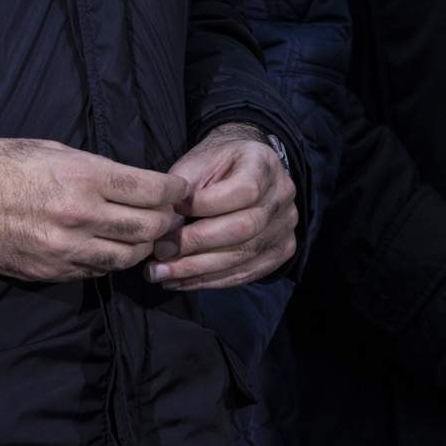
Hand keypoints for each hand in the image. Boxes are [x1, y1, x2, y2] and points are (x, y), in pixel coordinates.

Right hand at [0, 136, 188, 282]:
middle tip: (167, 215)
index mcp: (85, 177)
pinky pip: (96, 271)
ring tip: (142, 234)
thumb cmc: (8, 163)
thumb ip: (101, 171)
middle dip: (166, 220)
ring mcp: (65, 249)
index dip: (174, 191)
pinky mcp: (50, 271)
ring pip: (127, 256)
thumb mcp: (60, 151)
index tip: (178, 191)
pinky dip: (110, 260)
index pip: (152, 190)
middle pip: (148, 227)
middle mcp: (80, 216)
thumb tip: (138, 185)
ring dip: (141, 245)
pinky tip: (109, 247)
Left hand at [152, 123, 298, 290]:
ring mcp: (286, 226)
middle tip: (159, 253)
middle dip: (196, 244)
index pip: (243, 191)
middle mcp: (283, 195)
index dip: (205, 205)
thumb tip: (165, 234)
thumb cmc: (213, 166)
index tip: (171, 212)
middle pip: (245, 228)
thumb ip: (183, 193)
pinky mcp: (281, 251)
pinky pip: (245, 273)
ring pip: (243, 255)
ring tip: (161, 273)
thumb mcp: (195, 164)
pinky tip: (180, 281)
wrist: (242, 171)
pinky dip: (209, 281)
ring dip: (197, 270)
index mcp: (264, 164)